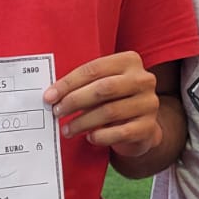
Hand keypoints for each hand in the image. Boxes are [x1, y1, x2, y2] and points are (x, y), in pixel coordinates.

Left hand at [44, 51, 162, 156]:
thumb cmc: (114, 100)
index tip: (49, 96)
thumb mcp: (103, 85)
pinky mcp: (148, 127)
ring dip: (83, 122)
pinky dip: (101, 136)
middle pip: (103, 89)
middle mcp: (143, 79)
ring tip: (67, 129)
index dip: (69, 83)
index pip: (94, 69)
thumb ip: (83, 84)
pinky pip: (120, 133)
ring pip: (110, 112)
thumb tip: (52, 95)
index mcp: (130, 61)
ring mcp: (149, 103)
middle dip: (75, 101)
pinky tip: (90, 137)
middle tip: (57, 112)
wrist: (141, 125)